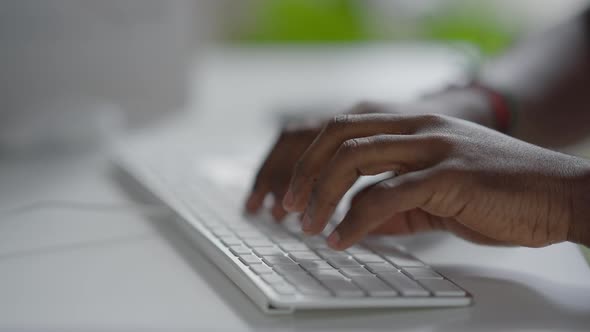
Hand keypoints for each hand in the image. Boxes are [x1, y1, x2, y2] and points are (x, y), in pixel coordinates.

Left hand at [245, 90, 493, 220]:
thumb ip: (395, 203)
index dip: (309, 157)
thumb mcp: (436, 194)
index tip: (293, 191)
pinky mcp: (450, 175)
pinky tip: (342, 239)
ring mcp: (434, 147)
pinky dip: (355, 219)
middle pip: (339, 135)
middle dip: (304, 170)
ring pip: (356, 159)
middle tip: (289, 206)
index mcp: (413, 125)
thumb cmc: (500, 194)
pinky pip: (387, 195)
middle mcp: (419, 127)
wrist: (558, 194)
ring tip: (308, 225)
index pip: (344, 128)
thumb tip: (356, 222)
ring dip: (322, 194)